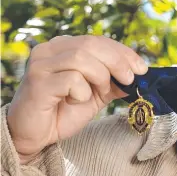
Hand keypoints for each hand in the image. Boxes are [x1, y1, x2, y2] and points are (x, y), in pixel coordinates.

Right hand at [6, 35, 147, 163]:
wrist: (34, 136)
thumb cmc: (62, 111)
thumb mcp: (96, 93)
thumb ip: (114, 81)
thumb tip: (140, 74)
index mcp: (63, 46)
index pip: (98, 40)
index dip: (123, 52)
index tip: (142, 68)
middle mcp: (49, 49)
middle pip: (91, 44)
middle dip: (117, 61)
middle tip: (130, 79)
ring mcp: (41, 64)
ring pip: (81, 58)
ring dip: (99, 77)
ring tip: (97, 93)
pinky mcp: (37, 82)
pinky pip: (71, 79)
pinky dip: (82, 92)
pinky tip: (74, 101)